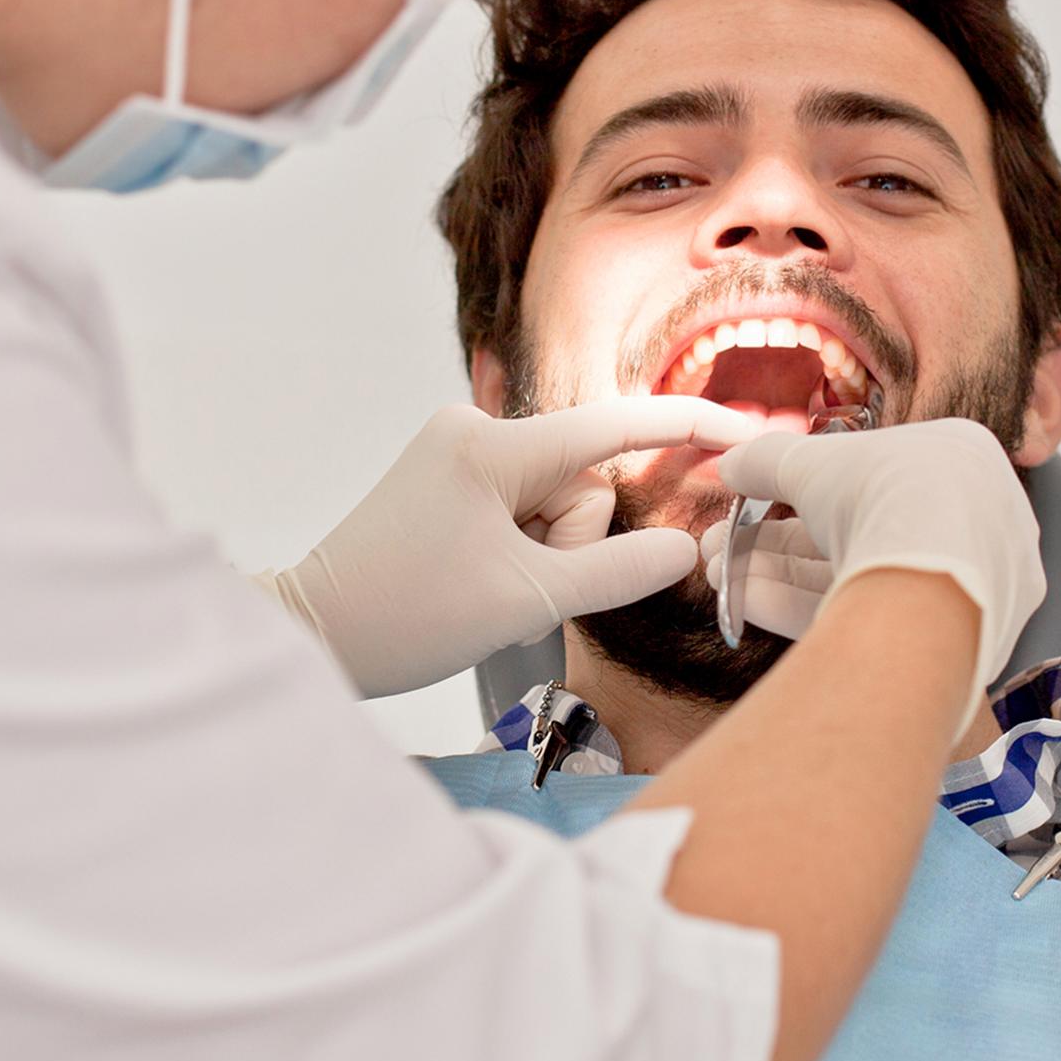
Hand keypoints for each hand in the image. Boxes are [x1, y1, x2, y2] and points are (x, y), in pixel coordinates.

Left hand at [261, 398, 760, 696]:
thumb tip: (687, 549)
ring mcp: (460, 453)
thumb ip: (620, 573)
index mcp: (492, 448)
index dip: (688, 428)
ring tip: (492, 592)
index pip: (616, 425)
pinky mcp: (451, 478)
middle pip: (583, 482)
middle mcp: (475, 431)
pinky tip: (481, 579)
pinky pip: (525, 507)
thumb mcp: (529, 601)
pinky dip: (524, 550)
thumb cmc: (405, 617)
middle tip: (518, 591)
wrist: (314, 635)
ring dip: (546, 554)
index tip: (747, 435)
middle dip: (573, 543)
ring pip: (556, 501)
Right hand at [714, 418, 1043, 723]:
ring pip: (858, 579)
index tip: (756, 499)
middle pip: (858, 533)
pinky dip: (804, 609)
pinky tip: (745, 602)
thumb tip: (731, 463)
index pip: (875, 476)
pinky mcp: (952, 646)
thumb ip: (768, 460)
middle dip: (778, 541)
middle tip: (724, 544)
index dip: (805, 488)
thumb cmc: (887, 497)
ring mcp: (969, 588)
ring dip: (778, 574)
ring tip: (719, 573)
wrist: (933, 579)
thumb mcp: (811, 462)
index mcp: (964, 461)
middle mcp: (976, 524)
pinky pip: (871, 619)